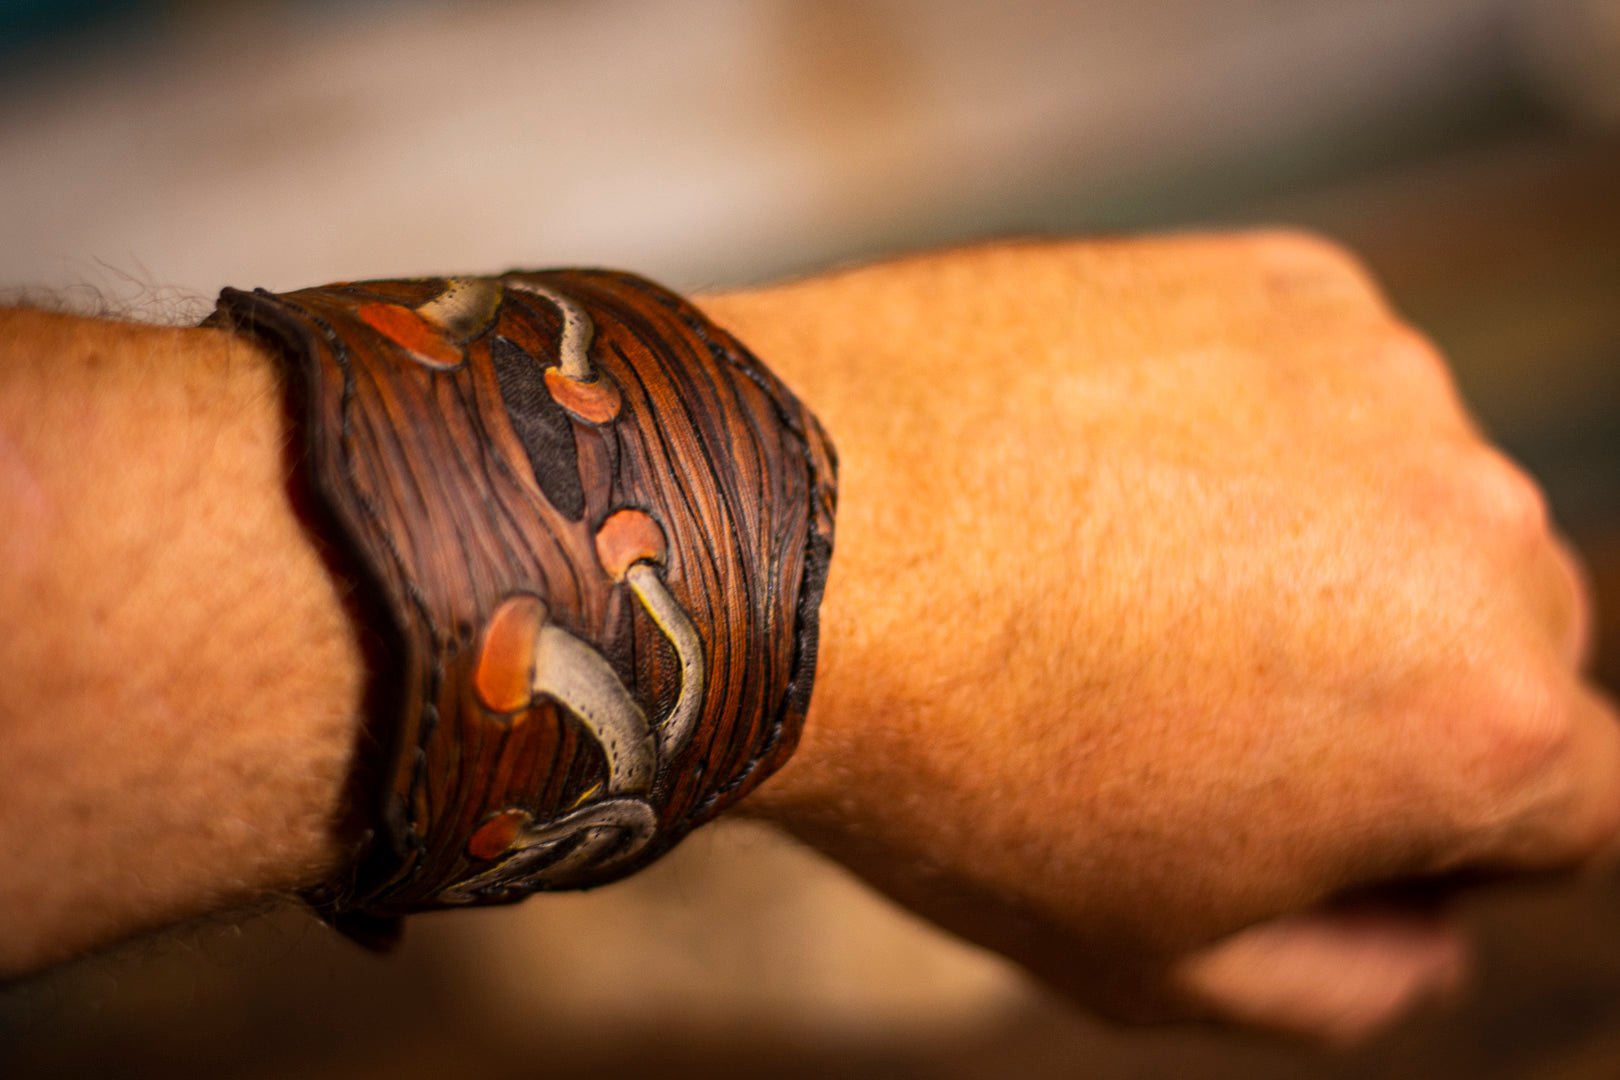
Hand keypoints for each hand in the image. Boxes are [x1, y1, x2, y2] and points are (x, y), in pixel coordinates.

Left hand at [707, 233, 1617, 1041]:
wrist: (789, 536)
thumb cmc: (958, 766)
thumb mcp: (1158, 960)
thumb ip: (1353, 980)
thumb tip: (1431, 927)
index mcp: (1484, 719)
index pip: (1572, 803)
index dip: (1451, 833)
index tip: (1314, 812)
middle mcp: (1476, 526)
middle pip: (1507, 641)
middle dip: (1394, 689)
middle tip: (1189, 698)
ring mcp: (1380, 378)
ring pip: (1409, 502)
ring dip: (1316, 547)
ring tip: (1120, 577)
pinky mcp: (1284, 280)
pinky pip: (1316, 389)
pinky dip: (1244, 434)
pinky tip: (1100, 473)